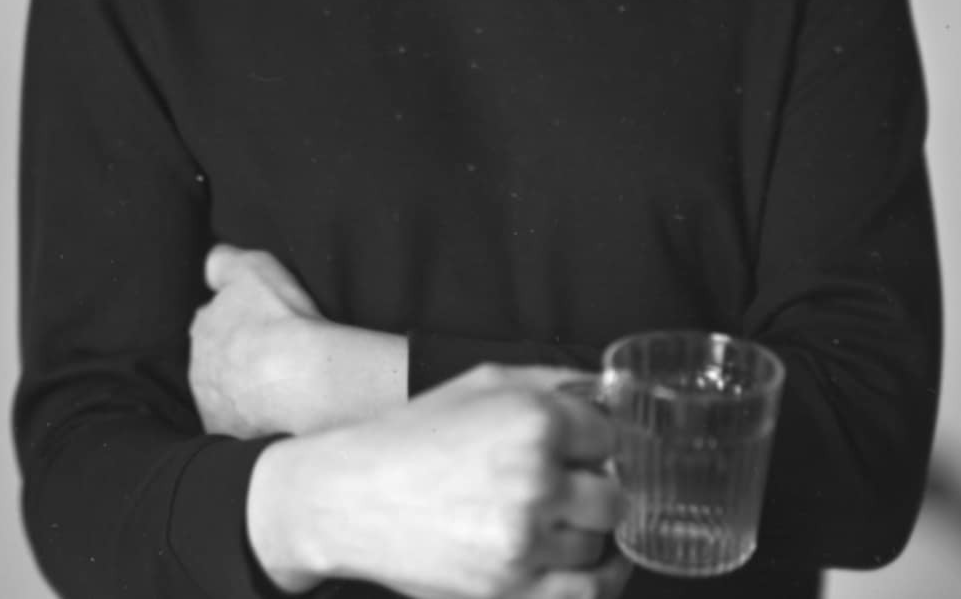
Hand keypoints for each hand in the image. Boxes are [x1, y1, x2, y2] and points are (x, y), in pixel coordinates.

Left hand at [189, 244, 323, 438]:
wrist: (296, 378)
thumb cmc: (278, 319)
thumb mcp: (251, 268)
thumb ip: (225, 263)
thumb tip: (211, 264)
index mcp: (203, 328)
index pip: (213, 324)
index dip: (236, 325)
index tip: (258, 328)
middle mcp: (199, 368)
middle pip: (216, 362)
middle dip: (237, 361)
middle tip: (271, 359)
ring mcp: (213, 405)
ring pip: (227, 396)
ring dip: (245, 393)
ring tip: (279, 390)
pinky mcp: (231, 437)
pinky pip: (241, 427)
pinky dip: (256, 422)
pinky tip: (279, 416)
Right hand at [248, 363, 628, 598]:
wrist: (346, 496)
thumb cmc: (412, 436)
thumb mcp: (482, 384)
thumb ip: (556, 383)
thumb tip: (613, 392)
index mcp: (532, 420)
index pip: (612, 437)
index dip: (596, 445)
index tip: (581, 452)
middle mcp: (534, 478)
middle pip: (614, 496)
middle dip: (592, 492)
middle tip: (564, 490)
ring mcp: (523, 540)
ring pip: (600, 546)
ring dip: (582, 536)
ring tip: (547, 521)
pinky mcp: (510, 590)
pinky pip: (587, 594)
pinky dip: (594, 582)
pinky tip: (581, 565)